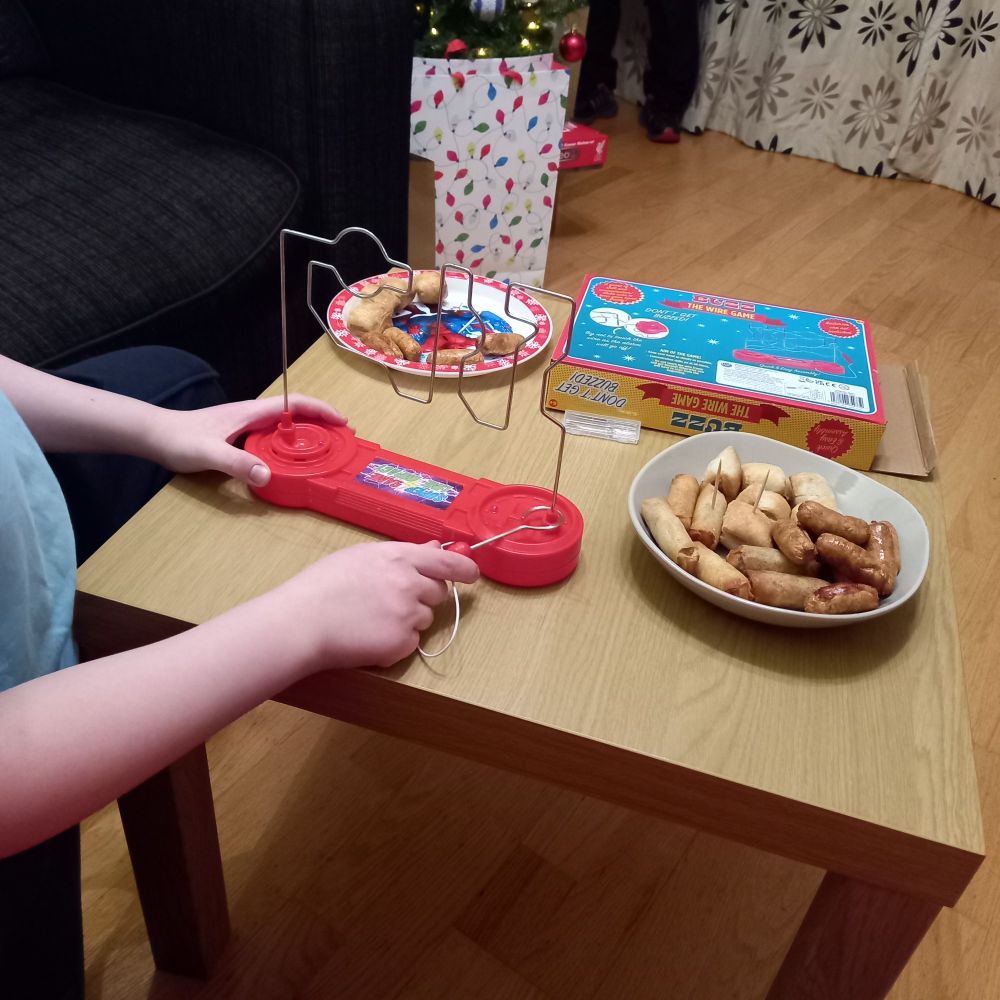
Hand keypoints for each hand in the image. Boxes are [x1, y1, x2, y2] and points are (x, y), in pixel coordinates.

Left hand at [146, 395, 344, 484]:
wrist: (153, 435)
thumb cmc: (179, 439)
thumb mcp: (209, 453)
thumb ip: (237, 463)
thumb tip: (268, 476)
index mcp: (251, 413)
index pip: (294, 404)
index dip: (320, 410)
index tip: (341, 422)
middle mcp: (252, 415)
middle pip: (295, 413)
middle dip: (320, 422)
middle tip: (340, 440)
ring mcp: (245, 425)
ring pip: (284, 425)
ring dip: (306, 433)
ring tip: (323, 450)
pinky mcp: (238, 436)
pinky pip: (272, 436)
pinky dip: (289, 443)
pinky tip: (289, 460)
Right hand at [274, 542, 479, 671]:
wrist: (302, 622)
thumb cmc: (322, 586)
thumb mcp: (360, 557)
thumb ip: (401, 554)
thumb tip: (434, 548)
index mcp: (399, 557)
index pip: (447, 562)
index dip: (464, 569)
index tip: (472, 574)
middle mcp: (410, 583)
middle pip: (439, 592)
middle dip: (425, 597)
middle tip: (394, 600)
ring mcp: (408, 614)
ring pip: (425, 619)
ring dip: (408, 620)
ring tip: (371, 618)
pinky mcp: (402, 642)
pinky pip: (411, 643)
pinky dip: (395, 643)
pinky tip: (368, 636)